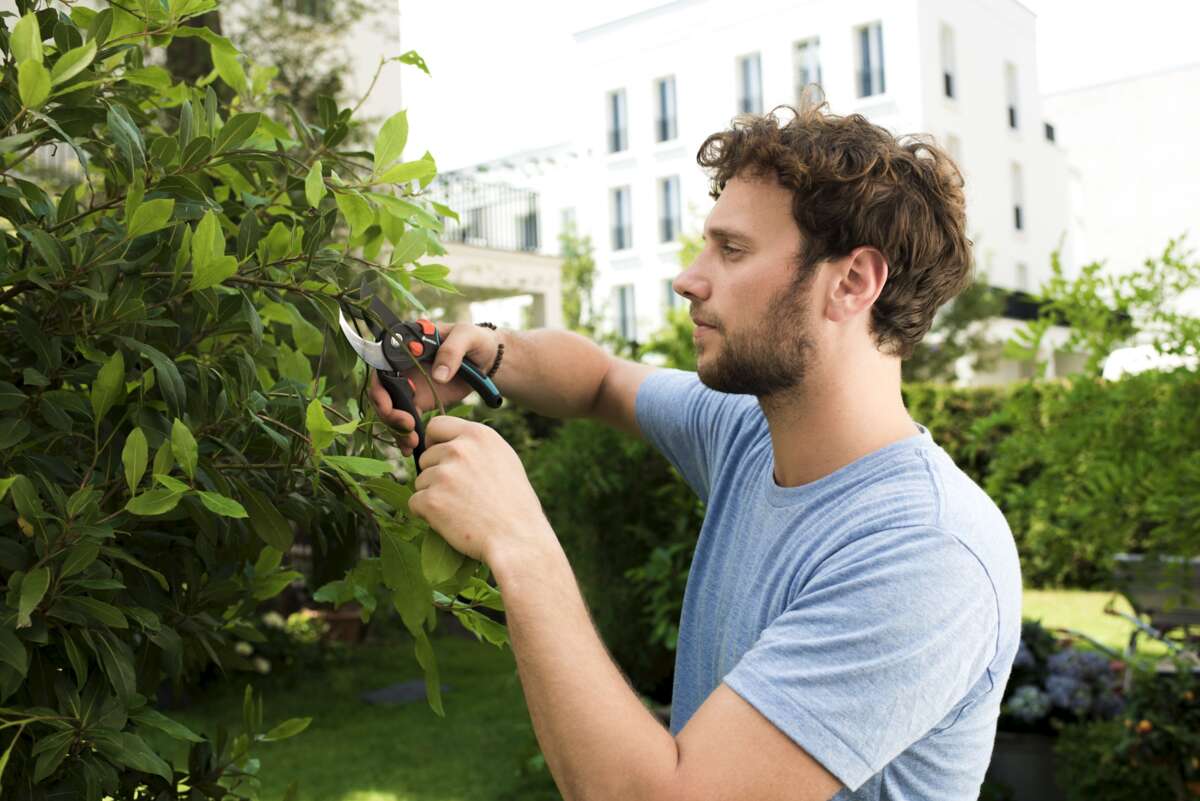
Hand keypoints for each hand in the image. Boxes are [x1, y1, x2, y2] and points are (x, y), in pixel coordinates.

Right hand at [368, 322, 500, 454]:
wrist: (488, 360)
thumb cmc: (476, 340)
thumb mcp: (467, 336)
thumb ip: (452, 350)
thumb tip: (438, 376)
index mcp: (407, 345)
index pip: (381, 365)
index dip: (380, 387)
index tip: (390, 405)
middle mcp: (402, 365)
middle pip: (381, 391)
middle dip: (388, 412)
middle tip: (407, 425)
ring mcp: (410, 384)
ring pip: (391, 409)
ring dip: (396, 428)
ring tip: (411, 441)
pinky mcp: (420, 401)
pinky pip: (406, 419)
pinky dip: (406, 434)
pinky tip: (412, 447)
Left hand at [408, 415, 550, 564]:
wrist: (517, 539)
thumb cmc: (515, 504)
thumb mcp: (504, 460)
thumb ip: (476, 447)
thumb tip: (448, 444)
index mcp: (478, 435)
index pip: (436, 425)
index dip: (434, 442)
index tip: (439, 457)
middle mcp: (458, 449)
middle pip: (426, 457)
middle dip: (435, 475)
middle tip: (460, 495)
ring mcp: (443, 474)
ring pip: (420, 481)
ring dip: (433, 495)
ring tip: (461, 510)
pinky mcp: (431, 500)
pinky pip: (414, 503)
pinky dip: (427, 514)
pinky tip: (451, 521)